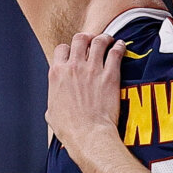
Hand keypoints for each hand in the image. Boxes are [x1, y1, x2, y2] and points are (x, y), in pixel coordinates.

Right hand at [46, 33, 125, 153]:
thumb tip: (54, 102)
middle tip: (92, 41)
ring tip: (108, 40)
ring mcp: (92, 69)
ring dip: (103, 38)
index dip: (68, 49)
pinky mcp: (110, 75)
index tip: (74, 53)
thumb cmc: (69, 128)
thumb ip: (54, 99)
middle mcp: (73, 67)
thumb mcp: (51, 112)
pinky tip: (121, 46)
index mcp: (57, 74)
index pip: (61, 49)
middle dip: (86, 38)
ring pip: (98, 41)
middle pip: (79, 39)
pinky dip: (119, 46)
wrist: (88, 135)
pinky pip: (115, 52)